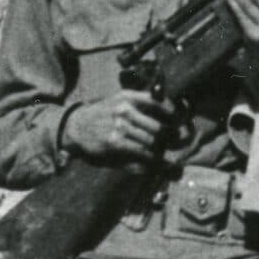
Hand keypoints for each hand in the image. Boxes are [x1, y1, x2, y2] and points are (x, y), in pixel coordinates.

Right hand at [61, 90, 176, 162]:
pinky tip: (156, 161)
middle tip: (179, 143)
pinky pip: (142, 152)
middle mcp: (125, 109)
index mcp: (129, 97)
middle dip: (172, 137)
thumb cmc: (101, 115)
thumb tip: (169, 113)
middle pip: (159, 126)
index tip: (183, 121)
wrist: (75, 126)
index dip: (175, 113)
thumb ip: (140, 105)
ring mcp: (120, 126)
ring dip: (162, 151)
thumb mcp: (118, 102)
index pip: (159, 102)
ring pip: (152, 141)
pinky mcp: (115, 142)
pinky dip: (152, 159)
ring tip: (169, 155)